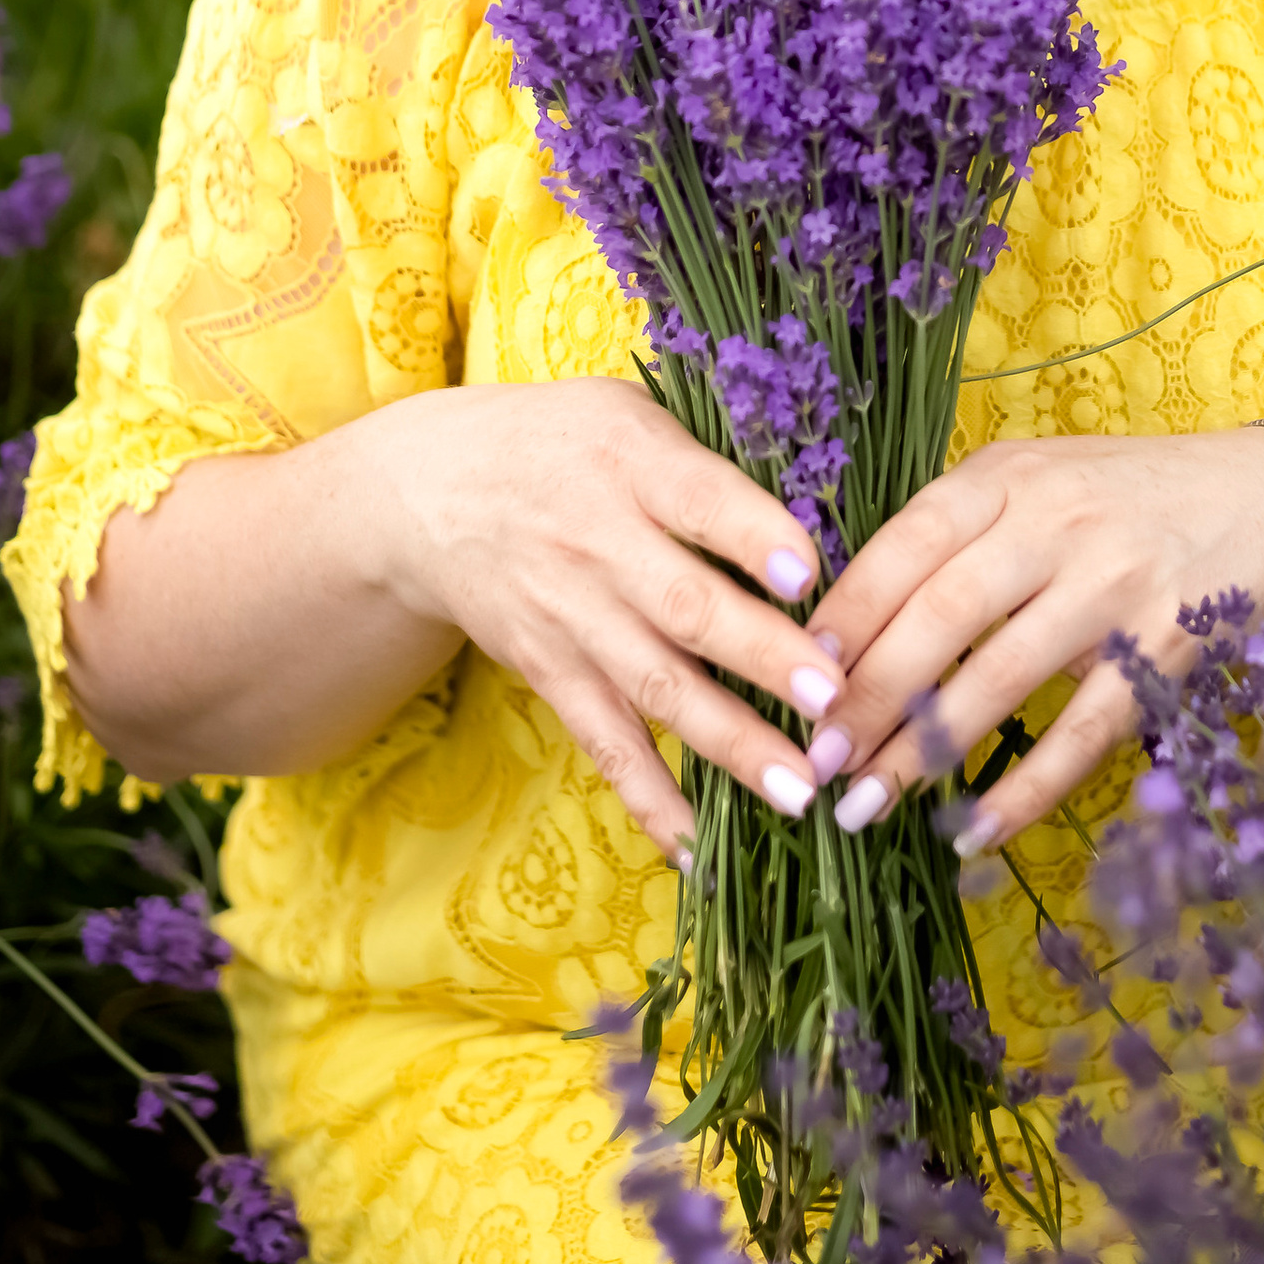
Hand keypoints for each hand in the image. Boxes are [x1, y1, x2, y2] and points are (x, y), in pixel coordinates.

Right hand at [373, 377, 842, 854]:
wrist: (432, 492)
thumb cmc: (564, 443)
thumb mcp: (629, 415)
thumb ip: (712, 461)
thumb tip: (825, 514)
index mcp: (632, 464)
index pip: (699, 500)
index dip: (754, 538)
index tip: (810, 575)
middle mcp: (601, 547)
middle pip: (685, 606)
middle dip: (762, 657)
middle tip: (831, 699)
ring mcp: (575, 620)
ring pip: (657, 689)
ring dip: (731, 743)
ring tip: (799, 790)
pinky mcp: (554, 675)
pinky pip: (606, 746)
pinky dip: (651, 799)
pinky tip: (700, 847)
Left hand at [801, 426, 1263, 850]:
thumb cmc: (1130, 499)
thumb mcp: (1040, 481)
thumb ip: (956, 533)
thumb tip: (842, 622)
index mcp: (1011, 474)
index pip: (906, 543)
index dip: (844, 613)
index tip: (790, 674)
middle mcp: (1059, 520)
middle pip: (942, 613)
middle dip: (866, 693)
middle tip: (815, 757)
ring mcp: (1116, 584)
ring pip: (1002, 676)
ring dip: (925, 750)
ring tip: (865, 804)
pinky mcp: (1168, 647)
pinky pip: (1083, 732)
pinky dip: (1025, 790)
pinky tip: (971, 833)